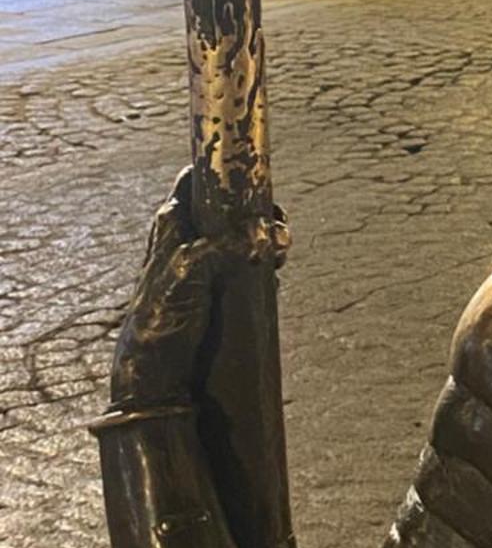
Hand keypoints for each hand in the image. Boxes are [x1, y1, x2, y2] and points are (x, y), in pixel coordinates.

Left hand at [112, 171, 286, 410]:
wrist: (156, 375)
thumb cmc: (161, 319)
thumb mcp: (188, 271)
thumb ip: (224, 245)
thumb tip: (265, 234)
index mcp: (170, 225)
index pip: (195, 180)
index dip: (223, 172)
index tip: (253, 178)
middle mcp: (187, 240)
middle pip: (229, 207)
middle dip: (259, 211)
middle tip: (277, 229)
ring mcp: (205, 266)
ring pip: (243, 236)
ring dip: (267, 238)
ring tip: (279, 254)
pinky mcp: (220, 290)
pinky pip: (250, 265)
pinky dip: (266, 263)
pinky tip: (274, 271)